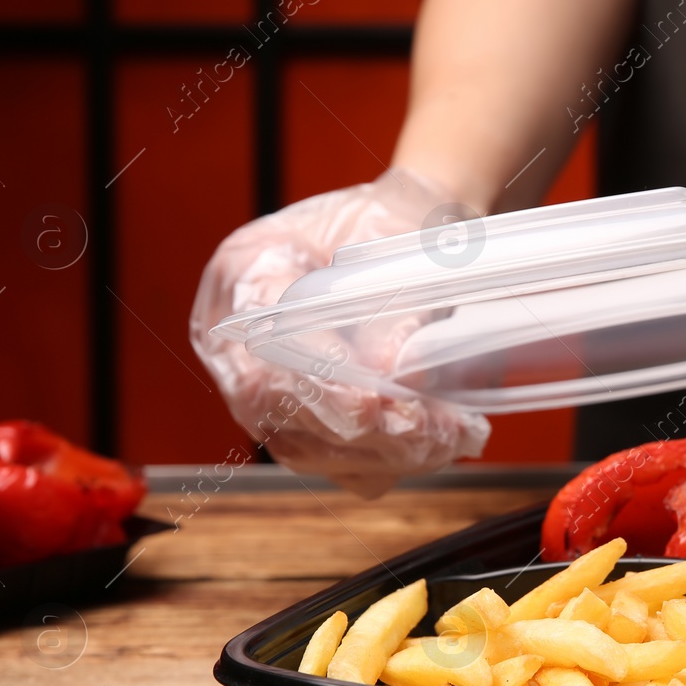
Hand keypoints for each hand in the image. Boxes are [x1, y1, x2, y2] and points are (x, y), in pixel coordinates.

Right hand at [189, 169, 490, 496]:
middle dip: (354, 429)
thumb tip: (392, 371)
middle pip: (272, 409)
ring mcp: (267, 387)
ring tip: (448, 435)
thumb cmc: (396, 222)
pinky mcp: (308, 422)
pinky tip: (443, 441)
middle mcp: (238, 336)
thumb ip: (393, 303)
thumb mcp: (400, 239)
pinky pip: (339, 463)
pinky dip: (392, 462)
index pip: (255, 344)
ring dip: (381, 452)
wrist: (413, 230)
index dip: (310, 382)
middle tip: (422, 428)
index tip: (368, 402)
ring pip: (306, 447)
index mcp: (243, 270)